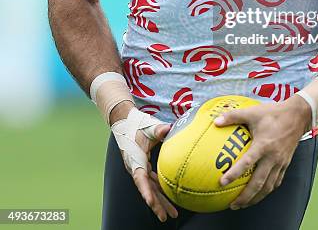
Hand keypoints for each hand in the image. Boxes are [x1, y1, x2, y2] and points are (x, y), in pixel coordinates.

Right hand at [110, 103, 177, 222]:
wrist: (124, 121)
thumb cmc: (136, 124)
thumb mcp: (148, 126)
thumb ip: (158, 129)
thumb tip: (168, 128)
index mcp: (136, 160)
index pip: (141, 179)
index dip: (146, 191)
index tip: (151, 203)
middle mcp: (136, 167)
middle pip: (147, 189)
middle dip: (156, 204)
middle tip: (166, 217)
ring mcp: (139, 168)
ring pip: (151, 188)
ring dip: (160, 200)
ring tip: (172, 214)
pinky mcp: (143, 166)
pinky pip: (152, 182)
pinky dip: (160, 190)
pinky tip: (169, 197)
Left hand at [214, 95, 310, 208]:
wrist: (297, 115)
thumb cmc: (273, 113)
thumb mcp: (252, 112)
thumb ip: (233, 116)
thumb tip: (215, 121)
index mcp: (263, 145)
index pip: (247, 163)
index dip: (234, 174)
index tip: (222, 182)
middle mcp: (272, 157)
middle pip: (259, 182)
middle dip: (246, 197)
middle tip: (233, 205)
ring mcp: (280, 162)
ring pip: (268, 186)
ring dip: (256, 198)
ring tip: (244, 204)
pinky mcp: (286, 164)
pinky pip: (276, 182)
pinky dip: (267, 190)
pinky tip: (259, 194)